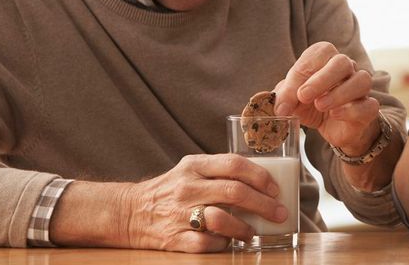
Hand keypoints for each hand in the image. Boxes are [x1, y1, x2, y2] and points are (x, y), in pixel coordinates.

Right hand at [124, 154, 286, 251]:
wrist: (129, 212)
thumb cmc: (171, 190)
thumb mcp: (191, 169)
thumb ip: (220, 171)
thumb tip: (262, 181)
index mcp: (194, 165)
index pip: (234, 164)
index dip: (260, 176)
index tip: (275, 188)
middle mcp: (187, 187)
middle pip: (234, 192)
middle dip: (264, 204)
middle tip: (279, 213)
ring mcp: (179, 213)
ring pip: (221, 219)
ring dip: (245, 227)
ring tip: (253, 232)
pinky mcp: (174, 238)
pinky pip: (207, 243)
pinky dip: (223, 243)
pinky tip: (229, 241)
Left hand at [274, 42, 379, 154]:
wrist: (333, 128)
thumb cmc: (312, 106)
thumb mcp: (293, 100)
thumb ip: (284, 98)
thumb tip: (279, 107)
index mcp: (327, 59)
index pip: (321, 52)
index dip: (306, 68)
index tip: (295, 91)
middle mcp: (347, 69)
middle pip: (343, 62)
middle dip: (322, 79)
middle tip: (304, 96)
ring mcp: (360, 88)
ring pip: (361, 80)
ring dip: (338, 94)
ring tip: (320, 106)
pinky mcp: (368, 109)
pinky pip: (369, 104)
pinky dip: (352, 110)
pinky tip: (335, 115)